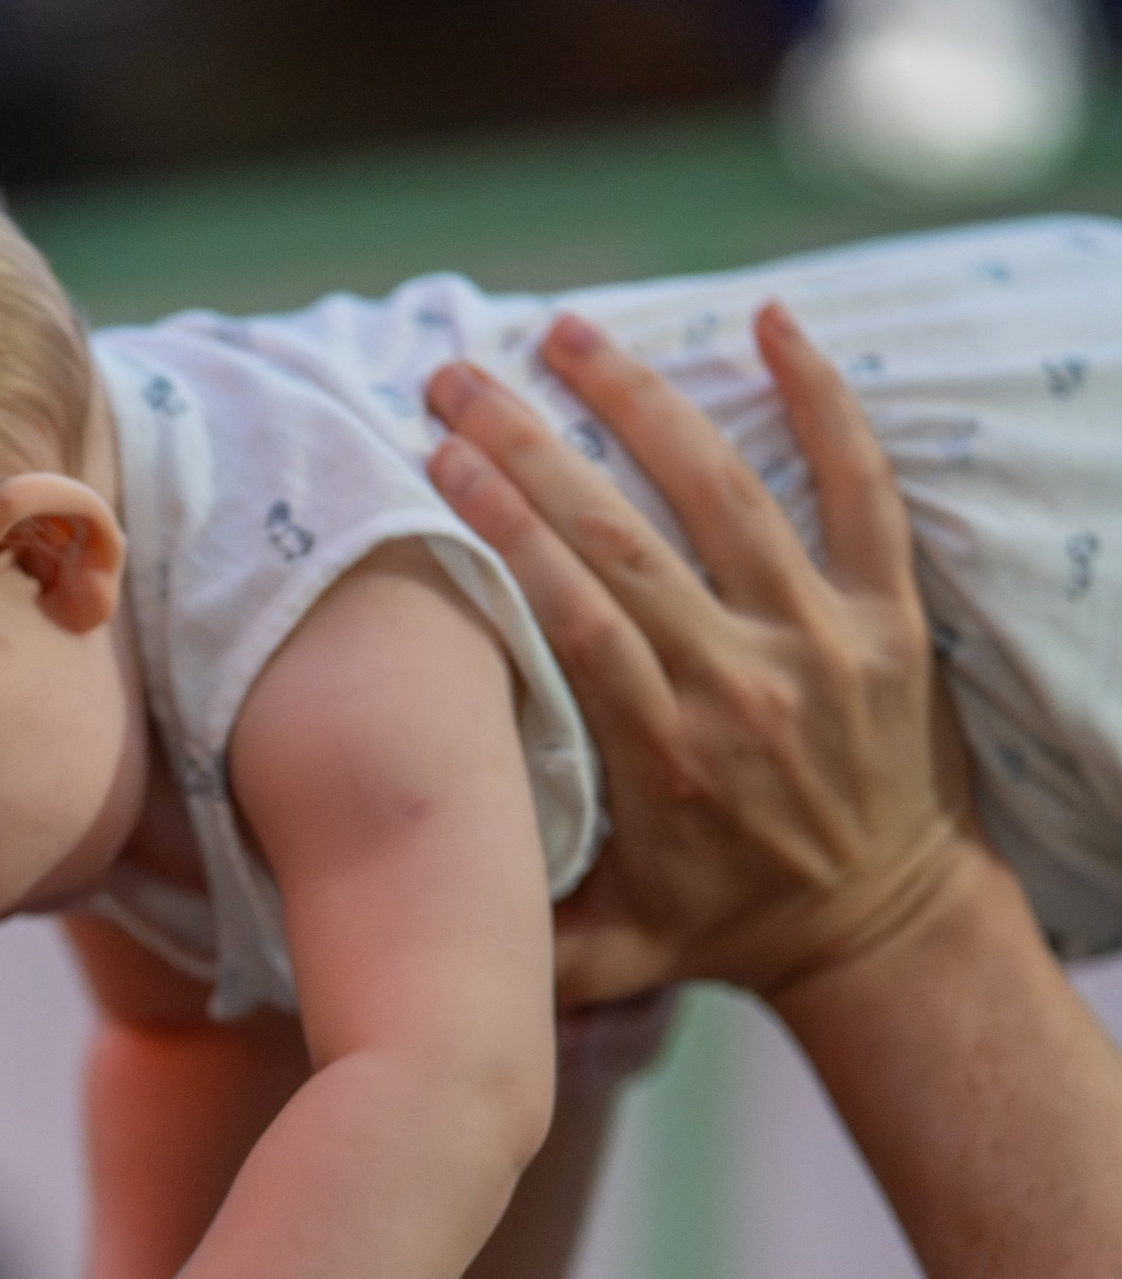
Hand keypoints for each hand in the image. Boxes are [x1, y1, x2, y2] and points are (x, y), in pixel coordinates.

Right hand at [425, 303, 974, 1008]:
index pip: (572, 614)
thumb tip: (389, 908)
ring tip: (567, 333)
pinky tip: (771, 322)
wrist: (881, 930)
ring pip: (724, 495)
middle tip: (456, 377)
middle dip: (531, 448)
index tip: (438, 458)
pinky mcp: (888, 618)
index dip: (504, 526)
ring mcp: (822, 643)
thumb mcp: (611, 956)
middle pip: (623, 541)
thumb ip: (514, 939)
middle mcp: (743, 688)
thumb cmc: (726, 927)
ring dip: (640, 401)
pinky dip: (822, 402)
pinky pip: (860, 491)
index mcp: (665, 758)